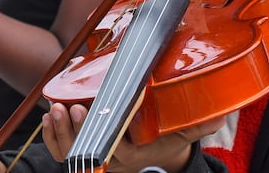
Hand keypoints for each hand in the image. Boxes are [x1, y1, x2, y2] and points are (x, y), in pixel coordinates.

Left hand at [43, 103, 225, 172]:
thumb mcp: (181, 133)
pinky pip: (59, 150)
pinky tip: (50, 117)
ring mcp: (92, 156)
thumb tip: (219, 114)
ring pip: (69, 153)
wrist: (150, 152)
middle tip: (74, 108)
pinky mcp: (78, 150)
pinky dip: (51, 135)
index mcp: (134, 155)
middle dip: (77, 132)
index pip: (118, 150)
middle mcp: (110, 160)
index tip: (96, 112)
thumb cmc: (164, 138)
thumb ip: (196, 124)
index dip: (105, 136)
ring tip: (57, 109)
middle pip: (87, 154)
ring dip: (61, 132)